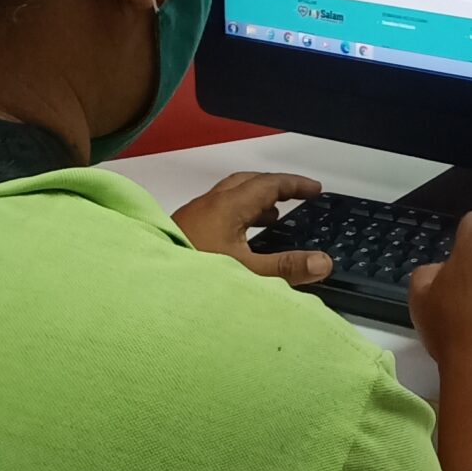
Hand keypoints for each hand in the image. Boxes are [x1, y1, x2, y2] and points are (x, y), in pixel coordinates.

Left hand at [172, 172, 332, 285]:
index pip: (268, 184)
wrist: (148, 287)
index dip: (294, 184)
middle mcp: (209, 204)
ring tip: (275, 219)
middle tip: (298, 197)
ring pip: (231, 196)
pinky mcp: (185, 230)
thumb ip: (286, 268)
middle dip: (275, 187)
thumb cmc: (195, 277)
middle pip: (248, 183)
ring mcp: (194, 216)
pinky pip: (219, 211)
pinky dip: (239, 214)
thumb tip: (323, 261)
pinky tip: (243, 238)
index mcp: (227, 207)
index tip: (316, 189)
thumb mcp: (248, 274)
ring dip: (256, 201)